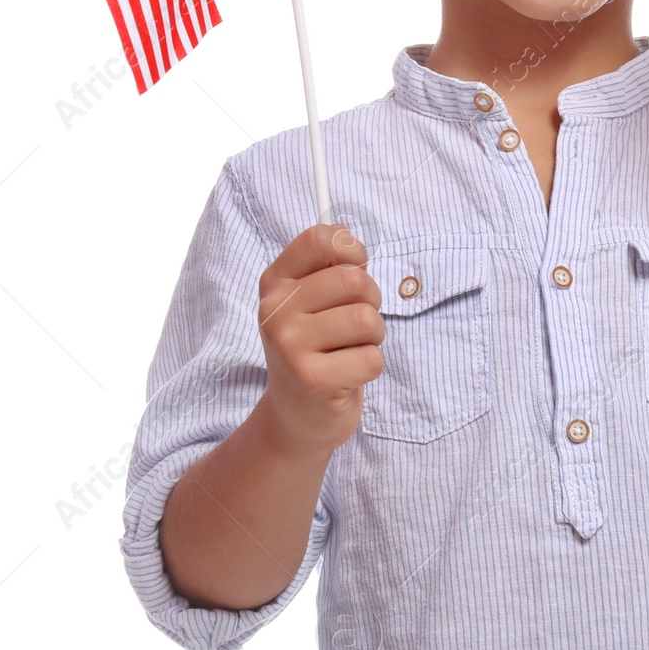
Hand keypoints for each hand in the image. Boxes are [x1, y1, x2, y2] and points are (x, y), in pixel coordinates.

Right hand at [255, 222, 383, 456]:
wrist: (297, 416)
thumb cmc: (316, 347)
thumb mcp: (312, 301)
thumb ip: (329, 265)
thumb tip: (347, 233)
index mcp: (275, 282)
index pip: (318, 239)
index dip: (351, 250)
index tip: (356, 267)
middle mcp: (275, 311)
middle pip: (354, 280)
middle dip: (371, 300)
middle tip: (357, 322)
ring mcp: (290, 346)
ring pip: (367, 319)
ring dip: (373, 336)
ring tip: (351, 348)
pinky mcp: (312, 380)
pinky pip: (372, 358)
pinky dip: (371, 366)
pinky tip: (347, 374)